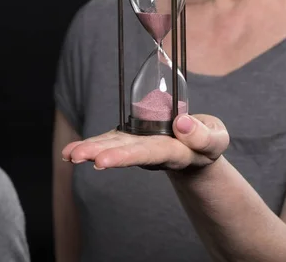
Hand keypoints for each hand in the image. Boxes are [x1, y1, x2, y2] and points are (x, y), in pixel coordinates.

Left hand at [61, 114, 229, 170]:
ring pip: (114, 147)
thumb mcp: (216, 138)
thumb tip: (182, 123)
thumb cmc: (208, 143)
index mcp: (174, 152)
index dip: (126, 156)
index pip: (148, 153)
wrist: (198, 149)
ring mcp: (140, 146)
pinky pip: (111, 141)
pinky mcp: (133, 140)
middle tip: (77, 156)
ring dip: (91, 150)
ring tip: (68, 154)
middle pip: (125, 153)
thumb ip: (203, 136)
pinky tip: (70, 152)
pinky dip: (92, 145)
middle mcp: (152, 152)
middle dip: (101, 154)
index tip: (103, 161)